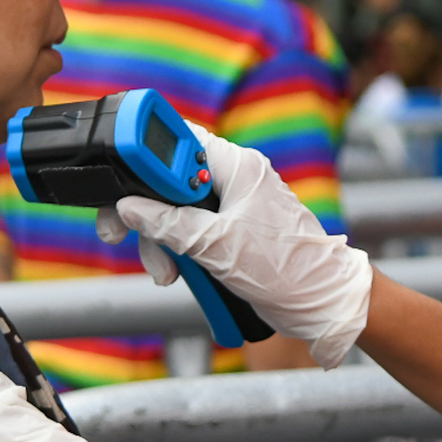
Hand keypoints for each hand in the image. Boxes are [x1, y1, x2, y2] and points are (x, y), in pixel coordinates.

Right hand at [96, 125, 372, 367]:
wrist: (322, 302)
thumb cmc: (286, 268)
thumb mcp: (215, 245)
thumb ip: (168, 223)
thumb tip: (129, 207)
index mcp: (236, 166)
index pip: (178, 139)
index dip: (144, 157)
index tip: (119, 180)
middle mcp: (234, 179)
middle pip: (169, 181)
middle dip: (146, 212)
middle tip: (119, 235)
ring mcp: (233, 207)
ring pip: (176, 212)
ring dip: (161, 242)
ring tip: (165, 274)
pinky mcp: (232, 232)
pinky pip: (192, 232)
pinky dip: (179, 252)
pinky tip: (177, 274)